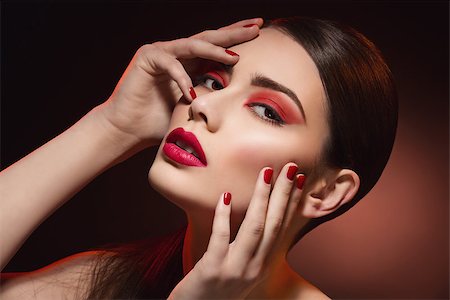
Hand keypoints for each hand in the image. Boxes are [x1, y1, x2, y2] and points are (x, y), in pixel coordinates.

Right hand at [96, 18, 262, 149]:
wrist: (129, 131)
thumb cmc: (159, 123)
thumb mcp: (193, 110)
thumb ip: (210, 100)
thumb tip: (237, 104)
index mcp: (190, 63)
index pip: (217, 47)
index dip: (237, 40)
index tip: (260, 32)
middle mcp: (177, 53)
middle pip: (210, 38)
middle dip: (234, 33)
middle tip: (257, 26)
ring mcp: (162, 52)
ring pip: (193, 45)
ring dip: (215, 50)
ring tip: (235, 57)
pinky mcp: (147, 58)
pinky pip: (171, 63)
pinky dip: (182, 78)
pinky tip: (192, 93)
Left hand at [168, 163, 305, 298]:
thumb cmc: (217, 289)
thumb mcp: (242, 270)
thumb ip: (251, 248)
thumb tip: (259, 217)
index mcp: (263, 265)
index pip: (281, 228)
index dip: (291, 203)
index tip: (299, 180)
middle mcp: (255, 268)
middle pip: (273, 224)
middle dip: (283, 194)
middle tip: (291, 167)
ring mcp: (235, 270)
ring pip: (253, 228)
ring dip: (261, 198)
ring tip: (266, 174)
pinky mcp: (212, 270)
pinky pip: (221, 237)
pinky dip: (224, 216)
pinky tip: (225, 196)